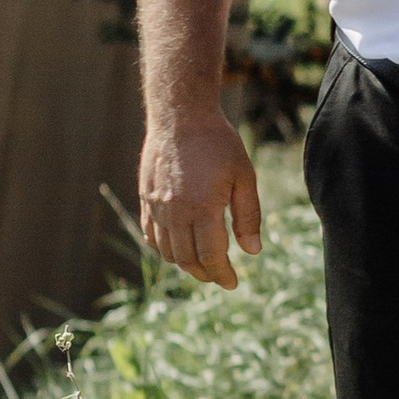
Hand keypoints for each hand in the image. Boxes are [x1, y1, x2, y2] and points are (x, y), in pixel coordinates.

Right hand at [137, 111, 263, 289]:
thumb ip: (248, 216)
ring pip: (167, 251)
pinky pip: (152, 236)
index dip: (222, 274)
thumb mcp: (244, 176)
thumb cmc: (219, 144)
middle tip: (220, 276)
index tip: (233, 282)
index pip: (211, 256)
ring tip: (203, 264)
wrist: (180, 116)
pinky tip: (180, 248)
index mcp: (203, 207)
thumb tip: (253, 251)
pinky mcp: (146, 199)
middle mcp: (175, 211)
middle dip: (205, 273)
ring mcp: (157, 206)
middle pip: (187, 259)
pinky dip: (165, 249)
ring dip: (185, 264)